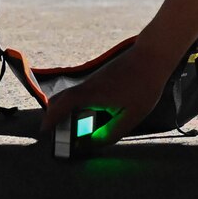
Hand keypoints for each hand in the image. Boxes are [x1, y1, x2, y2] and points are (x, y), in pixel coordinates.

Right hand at [39, 42, 176, 148]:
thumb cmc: (144, 86)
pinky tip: (89, 116)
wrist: (153, 55)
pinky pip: (82, 93)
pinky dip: (78, 105)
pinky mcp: (101, 78)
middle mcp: (89, 85)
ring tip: (74, 128)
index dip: (51, 117)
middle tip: (57, 132)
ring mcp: (94, 80)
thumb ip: (110, 133)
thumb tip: (91, 143)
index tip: (44, 131)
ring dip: (67, 110)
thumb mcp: (130, 116)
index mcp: (92, 94)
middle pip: (63, 99)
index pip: (63, 104)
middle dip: (56, 115)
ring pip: (72, 95)